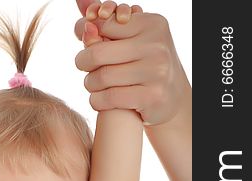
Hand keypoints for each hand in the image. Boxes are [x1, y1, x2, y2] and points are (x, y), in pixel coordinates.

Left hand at [74, 1, 189, 125]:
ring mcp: (156, 72)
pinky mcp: (151, 96)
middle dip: (83, 62)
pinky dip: (96, 100)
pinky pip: (109, 98)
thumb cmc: (143, 62)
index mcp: (151, 24)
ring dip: (89, 83)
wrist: (171, 95)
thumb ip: (105, 24)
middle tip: (83, 66)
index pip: (104, 25)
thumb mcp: (131, 38)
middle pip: (98, 53)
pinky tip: (98, 99)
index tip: (89, 46)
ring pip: (102, 77)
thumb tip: (80, 3)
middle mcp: (156, 45)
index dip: (89, 36)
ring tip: (92, 84)